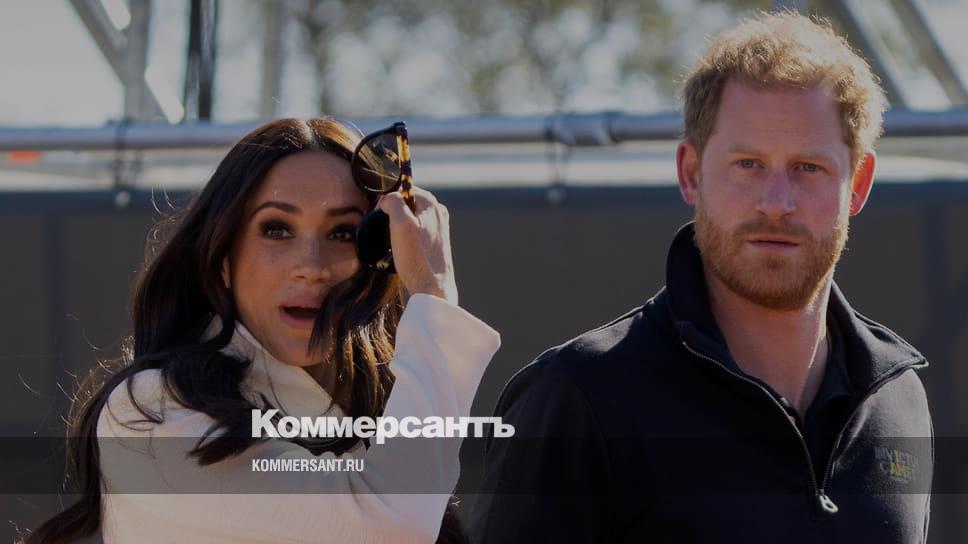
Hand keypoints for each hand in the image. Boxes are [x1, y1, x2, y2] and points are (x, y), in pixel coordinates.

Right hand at [376, 187, 457, 304]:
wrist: (432, 289)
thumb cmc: (416, 258)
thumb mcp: (400, 225)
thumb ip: (393, 202)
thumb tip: (387, 199)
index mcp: (431, 203)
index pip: (402, 189)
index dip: (387, 200)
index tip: (380, 216)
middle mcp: (438, 213)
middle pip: (406, 204)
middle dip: (392, 215)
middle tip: (386, 232)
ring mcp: (439, 228)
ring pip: (409, 219)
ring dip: (398, 228)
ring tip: (395, 243)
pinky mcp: (436, 243)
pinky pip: (415, 232)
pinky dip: (405, 238)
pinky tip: (403, 251)